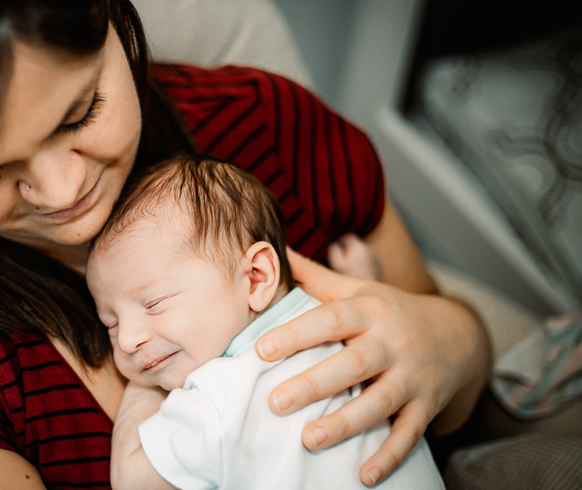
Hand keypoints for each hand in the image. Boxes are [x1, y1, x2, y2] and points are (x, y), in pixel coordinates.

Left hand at [257, 248, 489, 485]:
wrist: (460, 333)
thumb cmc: (393, 310)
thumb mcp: (359, 290)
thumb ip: (316, 277)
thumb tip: (272, 253)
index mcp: (370, 311)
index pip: (330, 319)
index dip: (297, 333)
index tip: (261, 348)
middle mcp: (392, 342)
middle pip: (352, 363)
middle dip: (314, 384)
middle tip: (276, 401)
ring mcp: (412, 375)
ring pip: (379, 401)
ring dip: (346, 422)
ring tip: (309, 439)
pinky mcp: (427, 404)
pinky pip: (409, 433)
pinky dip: (389, 455)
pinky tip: (364, 476)